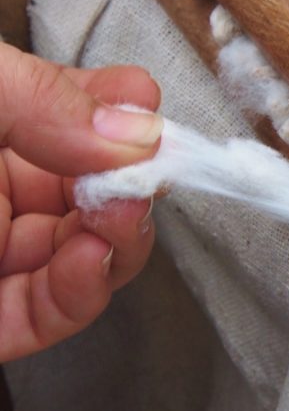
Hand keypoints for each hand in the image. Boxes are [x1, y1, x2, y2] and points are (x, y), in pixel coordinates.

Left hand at [0, 44, 161, 361]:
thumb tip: (137, 130)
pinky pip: (55, 312)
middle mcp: (0, 191)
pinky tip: (91, 259)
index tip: (152, 118)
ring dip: (121, 238)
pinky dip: (86, 290)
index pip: (81, 118)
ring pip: (93, 254)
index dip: (124, 117)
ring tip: (120, 216)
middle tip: (147, 178)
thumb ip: (42, 99)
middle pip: (102, 190)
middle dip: (136, 186)